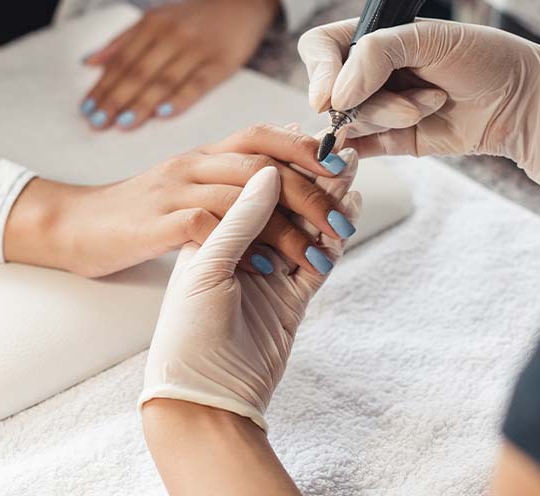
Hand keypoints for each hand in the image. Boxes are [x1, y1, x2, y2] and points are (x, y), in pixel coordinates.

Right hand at [4, 124, 358, 277]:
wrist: (73, 227)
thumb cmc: (136, 214)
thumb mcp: (185, 188)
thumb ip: (227, 183)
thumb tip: (280, 182)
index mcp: (202, 155)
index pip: (261, 135)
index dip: (305, 148)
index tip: (343, 170)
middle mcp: (191, 165)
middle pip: (263, 164)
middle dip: (310, 192)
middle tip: (340, 225)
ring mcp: (173, 191)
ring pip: (244, 196)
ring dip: (289, 228)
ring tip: (318, 256)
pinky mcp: (157, 223)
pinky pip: (211, 227)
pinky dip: (247, 248)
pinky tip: (269, 271)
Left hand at [79, 0, 279, 129]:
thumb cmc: (192, 15)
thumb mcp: (155, 17)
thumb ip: (122, 40)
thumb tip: (88, 62)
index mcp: (152, 23)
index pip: (122, 60)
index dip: (103, 86)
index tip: (86, 109)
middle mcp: (172, 34)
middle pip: (138, 72)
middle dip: (115, 99)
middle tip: (97, 122)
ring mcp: (197, 48)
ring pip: (164, 80)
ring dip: (140, 104)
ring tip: (122, 124)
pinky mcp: (222, 62)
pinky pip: (198, 85)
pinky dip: (180, 99)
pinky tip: (163, 115)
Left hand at [139, 166, 345, 430]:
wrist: (202, 396)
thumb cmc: (188, 331)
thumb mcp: (207, 267)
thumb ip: (240, 219)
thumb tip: (270, 171)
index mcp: (213, 233)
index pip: (251, 189)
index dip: (280, 165)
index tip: (305, 143)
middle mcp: (242, 249)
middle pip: (283, 205)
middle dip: (311, 180)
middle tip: (341, 154)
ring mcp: (270, 273)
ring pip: (305, 230)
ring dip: (328, 205)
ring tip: (350, 176)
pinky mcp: (292, 300)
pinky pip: (319, 262)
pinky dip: (334, 240)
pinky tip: (350, 216)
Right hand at [297, 18, 539, 191]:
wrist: (525, 101)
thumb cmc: (485, 57)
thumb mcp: (428, 39)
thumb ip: (373, 55)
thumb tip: (332, 96)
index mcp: (373, 36)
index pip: (319, 48)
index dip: (318, 71)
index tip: (330, 99)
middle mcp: (369, 72)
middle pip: (331, 92)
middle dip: (369, 100)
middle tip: (408, 101)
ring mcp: (378, 106)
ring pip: (349, 122)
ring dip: (390, 117)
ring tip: (432, 104)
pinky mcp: (391, 140)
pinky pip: (360, 148)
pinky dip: (368, 147)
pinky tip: (402, 133)